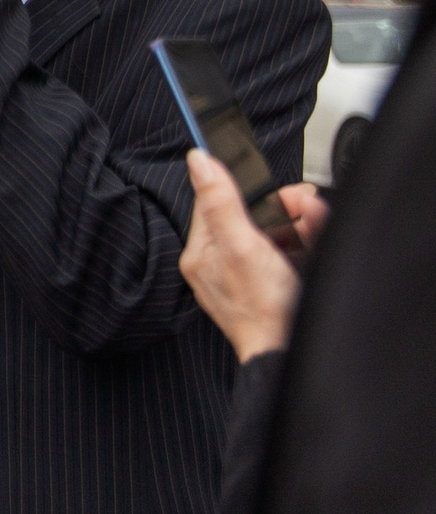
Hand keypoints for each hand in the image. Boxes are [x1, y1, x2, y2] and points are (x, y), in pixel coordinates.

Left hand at [179, 149, 307, 359]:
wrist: (289, 352)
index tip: (280, 190)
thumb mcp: (242, 245)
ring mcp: (243, 275)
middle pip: (249, 216)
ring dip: (298, 225)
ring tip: (314, 229)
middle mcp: (217, 262)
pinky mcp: (268, 286)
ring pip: (272, 233)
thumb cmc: (265, 308)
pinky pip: (285, 254)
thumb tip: (199, 161)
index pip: (215, 200)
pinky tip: (314, 248)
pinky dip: (303, 247)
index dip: (250, 189)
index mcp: (201, 252)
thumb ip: (221, 202)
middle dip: (283, 209)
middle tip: (307, 209)